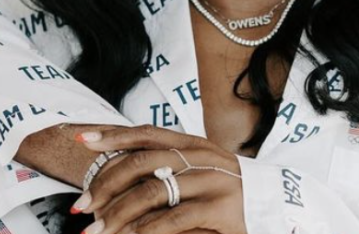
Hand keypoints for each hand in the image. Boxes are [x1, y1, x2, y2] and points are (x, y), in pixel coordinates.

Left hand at [73, 125, 245, 233]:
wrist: (277, 208)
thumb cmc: (230, 193)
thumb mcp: (201, 171)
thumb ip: (169, 168)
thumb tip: (121, 171)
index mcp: (194, 144)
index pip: (146, 133)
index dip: (112, 135)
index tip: (81, 139)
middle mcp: (201, 156)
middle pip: (141, 162)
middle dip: (104, 183)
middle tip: (81, 205)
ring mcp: (212, 181)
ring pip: (151, 192)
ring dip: (117, 214)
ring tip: (96, 231)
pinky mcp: (220, 208)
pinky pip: (173, 219)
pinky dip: (145, 231)